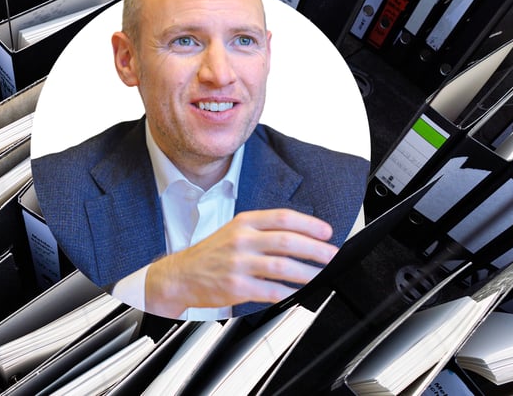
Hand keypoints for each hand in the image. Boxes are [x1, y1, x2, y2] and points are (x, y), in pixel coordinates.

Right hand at [144, 209, 337, 317]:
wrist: (180, 275)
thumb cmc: (211, 254)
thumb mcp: (234, 231)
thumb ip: (263, 230)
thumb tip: (300, 235)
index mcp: (243, 222)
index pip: (283, 218)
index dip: (308, 224)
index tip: (326, 232)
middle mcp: (241, 240)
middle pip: (287, 241)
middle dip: (315, 249)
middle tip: (332, 255)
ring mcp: (238, 263)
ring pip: (281, 266)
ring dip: (307, 272)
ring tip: (322, 275)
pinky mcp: (236, 286)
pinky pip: (270, 290)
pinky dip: (289, 292)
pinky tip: (300, 293)